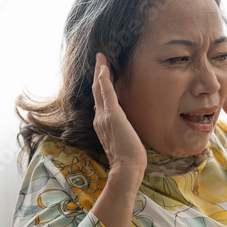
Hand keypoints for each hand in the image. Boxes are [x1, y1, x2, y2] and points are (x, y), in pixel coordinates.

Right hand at [92, 52, 146, 176]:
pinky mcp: (113, 116)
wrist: (127, 168)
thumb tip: (127, 128)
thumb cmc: (129, 159)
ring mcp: (105, 117)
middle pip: (97, 92)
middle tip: (99, 58)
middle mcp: (100, 119)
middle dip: (98, 74)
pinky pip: (107, 94)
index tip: (103, 73)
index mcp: (103, 124)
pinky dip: (105, 81)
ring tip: (101, 58)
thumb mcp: (124, 141)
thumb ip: (122, 131)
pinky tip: (104, 70)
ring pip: (100, 90)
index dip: (101, 86)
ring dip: (101, 72)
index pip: (101, 101)